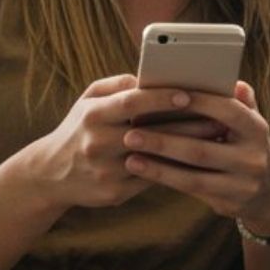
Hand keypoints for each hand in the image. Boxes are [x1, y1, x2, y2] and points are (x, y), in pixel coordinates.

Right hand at [15, 74, 208, 209]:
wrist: (50, 174)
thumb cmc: (79, 129)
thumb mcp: (87, 100)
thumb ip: (118, 85)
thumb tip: (148, 76)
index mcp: (93, 116)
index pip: (131, 103)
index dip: (160, 98)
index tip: (188, 94)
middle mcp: (98, 144)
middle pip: (149, 133)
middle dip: (187, 126)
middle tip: (219, 119)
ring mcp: (106, 171)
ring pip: (155, 160)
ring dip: (187, 150)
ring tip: (216, 140)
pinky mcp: (114, 193)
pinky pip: (151, 179)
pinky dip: (175, 169)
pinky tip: (198, 161)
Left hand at [121, 82, 269, 232]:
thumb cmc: (247, 144)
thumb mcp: (250, 121)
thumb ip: (239, 101)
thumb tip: (230, 80)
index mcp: (257, 129)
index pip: (226, 112)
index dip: (196, 104)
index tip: (162, 97)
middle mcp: (252, 158)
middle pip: (201, 149)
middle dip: (164, 140)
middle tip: (131, 132)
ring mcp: (242, 185)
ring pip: (193, 177)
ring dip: (159, 167)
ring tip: (130, 157)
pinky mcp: (229, 204)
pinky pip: (191, 191)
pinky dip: (167, 180)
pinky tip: (144, 172)